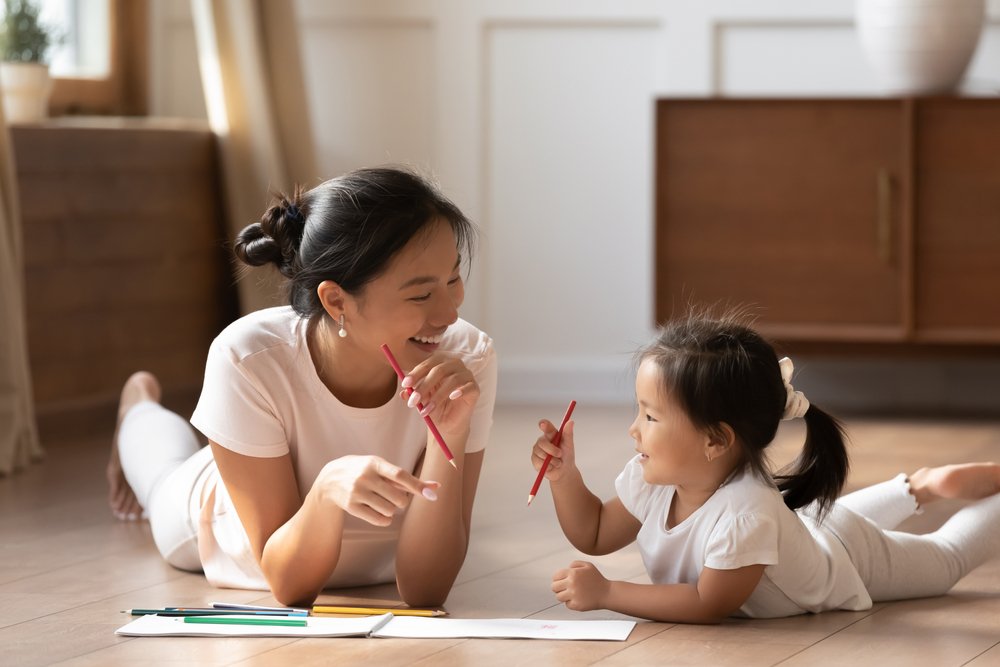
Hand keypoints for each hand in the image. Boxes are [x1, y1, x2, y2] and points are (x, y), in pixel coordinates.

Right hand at [318, 455, 438, 526]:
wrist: (330, 479)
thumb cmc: (364, 471)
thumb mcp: (381, 468)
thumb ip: (407, 478)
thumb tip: (436, 487)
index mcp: (375, 463)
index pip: (400, 475)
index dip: (418, 485)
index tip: (433, 493)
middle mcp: (365, 477)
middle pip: (399, 498)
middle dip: (402, 501)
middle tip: (394, 497)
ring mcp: (357, 492)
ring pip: (390, 511)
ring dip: (392, 510)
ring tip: (382, 502)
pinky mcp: (351, 507)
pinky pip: (380, 520)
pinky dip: (385, 519)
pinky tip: (380, 512)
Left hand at [399, 352, 478, 435]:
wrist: (447, 423)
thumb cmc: (433, 406)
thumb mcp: (420, 400)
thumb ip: (412, 394)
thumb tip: (404, 393)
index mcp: (440, 363)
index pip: (428, 364)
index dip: (416, 373)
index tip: (405, 385)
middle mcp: (454, 365)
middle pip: (439, 370)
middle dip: (424, 386)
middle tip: (414, 401)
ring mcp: (466, 375)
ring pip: (452, 380)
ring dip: (437, 396)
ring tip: (426, 410)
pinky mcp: (475, 388)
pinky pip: (468, 386)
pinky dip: (459, 391)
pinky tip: (451, 398)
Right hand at [530, 419, 576, 482]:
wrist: (564, 471)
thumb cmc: (567, 456)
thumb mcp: (569, 445)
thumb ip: (568, 433)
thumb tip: (570, 421)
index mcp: (551, 434)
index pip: (546, 426)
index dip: (543, 424)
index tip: (543, 424)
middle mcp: (542, 441)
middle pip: (542, 442)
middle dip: (552, 450)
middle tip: (560, 454)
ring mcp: (537, 450)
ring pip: (541, 454)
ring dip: (552, 460)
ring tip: (557, 462)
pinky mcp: (534, 460)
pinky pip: (539, 462)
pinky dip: (548, 466)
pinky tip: (551, 466)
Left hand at [552, 561, 609, 611]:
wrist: (607, 593)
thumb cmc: (597, 580)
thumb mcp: (588, 565)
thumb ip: (575, 564)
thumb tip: (566, 568)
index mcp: (573, 573)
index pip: (555, 577)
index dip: (557, 580)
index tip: (561, 582)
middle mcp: (572, 583)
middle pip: (554, 587)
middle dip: (558, 588)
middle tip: (565, 589)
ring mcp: (573, 595)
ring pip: (558, 597)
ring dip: (564, 596)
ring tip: (572, 594)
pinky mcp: (576, 605)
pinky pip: (567, 605)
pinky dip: (571, 603)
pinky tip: (578, 599)